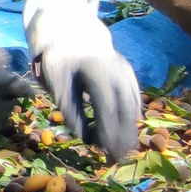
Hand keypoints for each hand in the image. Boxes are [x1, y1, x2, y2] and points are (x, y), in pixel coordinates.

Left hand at [37, 38, 141, 161]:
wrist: (73, 33)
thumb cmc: (60, 60)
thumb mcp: (56, 83)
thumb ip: (70, 109)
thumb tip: (84, 137)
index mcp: (97, 71)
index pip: (108, 106)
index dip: (110, 131)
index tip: (108, 152)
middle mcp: (118, 71)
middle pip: (126, 109)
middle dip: (124, 136)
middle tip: (117, 158)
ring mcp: (126, 72)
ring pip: (133, 105)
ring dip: (129, 129)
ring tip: (120, 150)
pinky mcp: (129, 75)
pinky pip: (133, 100)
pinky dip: (129, 118)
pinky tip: (121, 132)